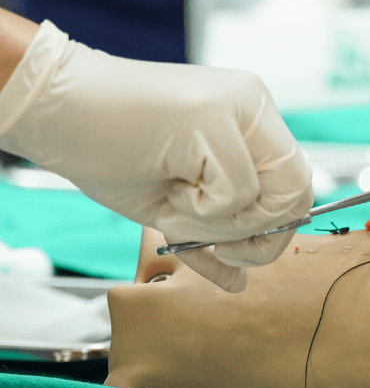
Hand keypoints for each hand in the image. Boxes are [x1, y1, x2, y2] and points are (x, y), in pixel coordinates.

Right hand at [0, 22, 311, 292]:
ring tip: (179, 210)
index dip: (276, 229)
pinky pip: (236, 194)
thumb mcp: (174, 202)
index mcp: (254, 119)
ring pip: (274, 196)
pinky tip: (168, 191)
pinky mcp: (213, 117)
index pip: (298, 184)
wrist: (51, 108)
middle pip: (300, 192)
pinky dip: (200, 213)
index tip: (236, 249)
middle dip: (261, 237)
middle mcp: (255, 106)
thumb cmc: (108, 149)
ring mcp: (238, 107)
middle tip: (220, 246)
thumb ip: (215, 233)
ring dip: (226, 226)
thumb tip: (241, 282)